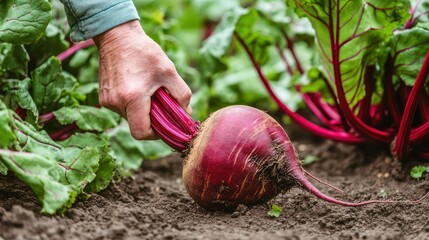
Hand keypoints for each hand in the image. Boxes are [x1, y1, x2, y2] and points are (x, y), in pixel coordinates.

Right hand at [93, 20, 191, 139]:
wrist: (117, 36)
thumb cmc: (145, 52)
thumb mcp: (169, 71)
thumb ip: (182, 94)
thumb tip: (186, 113)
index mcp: (133, 97)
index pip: (142, 133)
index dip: (155, 134)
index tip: (164, 124)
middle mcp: (116, 102)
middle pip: (136, 126)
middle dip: (151, 120)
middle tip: (160, 104)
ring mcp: (107, 101)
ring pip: (129, 118)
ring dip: (141, 111)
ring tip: (147, 91)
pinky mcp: (103, 97)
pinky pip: (122, 109)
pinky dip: (132, 104)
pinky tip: (137, 88)